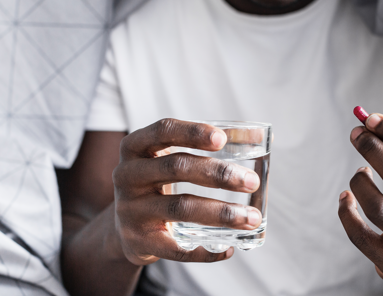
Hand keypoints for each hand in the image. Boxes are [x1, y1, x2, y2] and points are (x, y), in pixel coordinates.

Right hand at [112, 119, 262, 264]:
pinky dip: (205, 251)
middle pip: (176, 167)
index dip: (192, 132)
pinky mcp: (138, 241)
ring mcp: (131, 209)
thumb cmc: (159, 183)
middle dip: (219, 174)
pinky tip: (229, 248)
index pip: (163, 130)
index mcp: (136, 148)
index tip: (222, 139)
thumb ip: (206, 147)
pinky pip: (175, 248)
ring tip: (251, 218)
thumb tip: (258, 138)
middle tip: (251, 182)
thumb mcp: (170, 160)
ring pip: (180, 207)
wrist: (125, 228)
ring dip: (221, 213)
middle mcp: (128, 175)